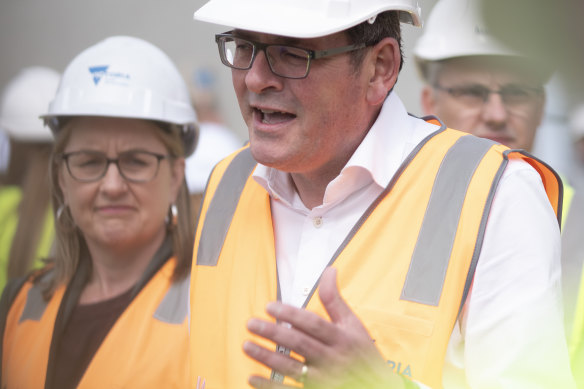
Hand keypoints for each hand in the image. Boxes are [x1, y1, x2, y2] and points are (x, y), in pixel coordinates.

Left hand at [243, 267, 407, 388]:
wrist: (378, 387)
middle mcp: (333, 359)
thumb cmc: (363, 354)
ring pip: (292, 368)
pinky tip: (252, 377)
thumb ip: (336, 300)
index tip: (270, 306)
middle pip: (299, 344)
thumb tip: (329, 271)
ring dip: (267, 357)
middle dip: (273, 333)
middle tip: (251, 324)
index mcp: (342, 338)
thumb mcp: (354, 325)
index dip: (291, 315)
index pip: (313, 324)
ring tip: (247, 345)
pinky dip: (270, 386)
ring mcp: (324, 380)